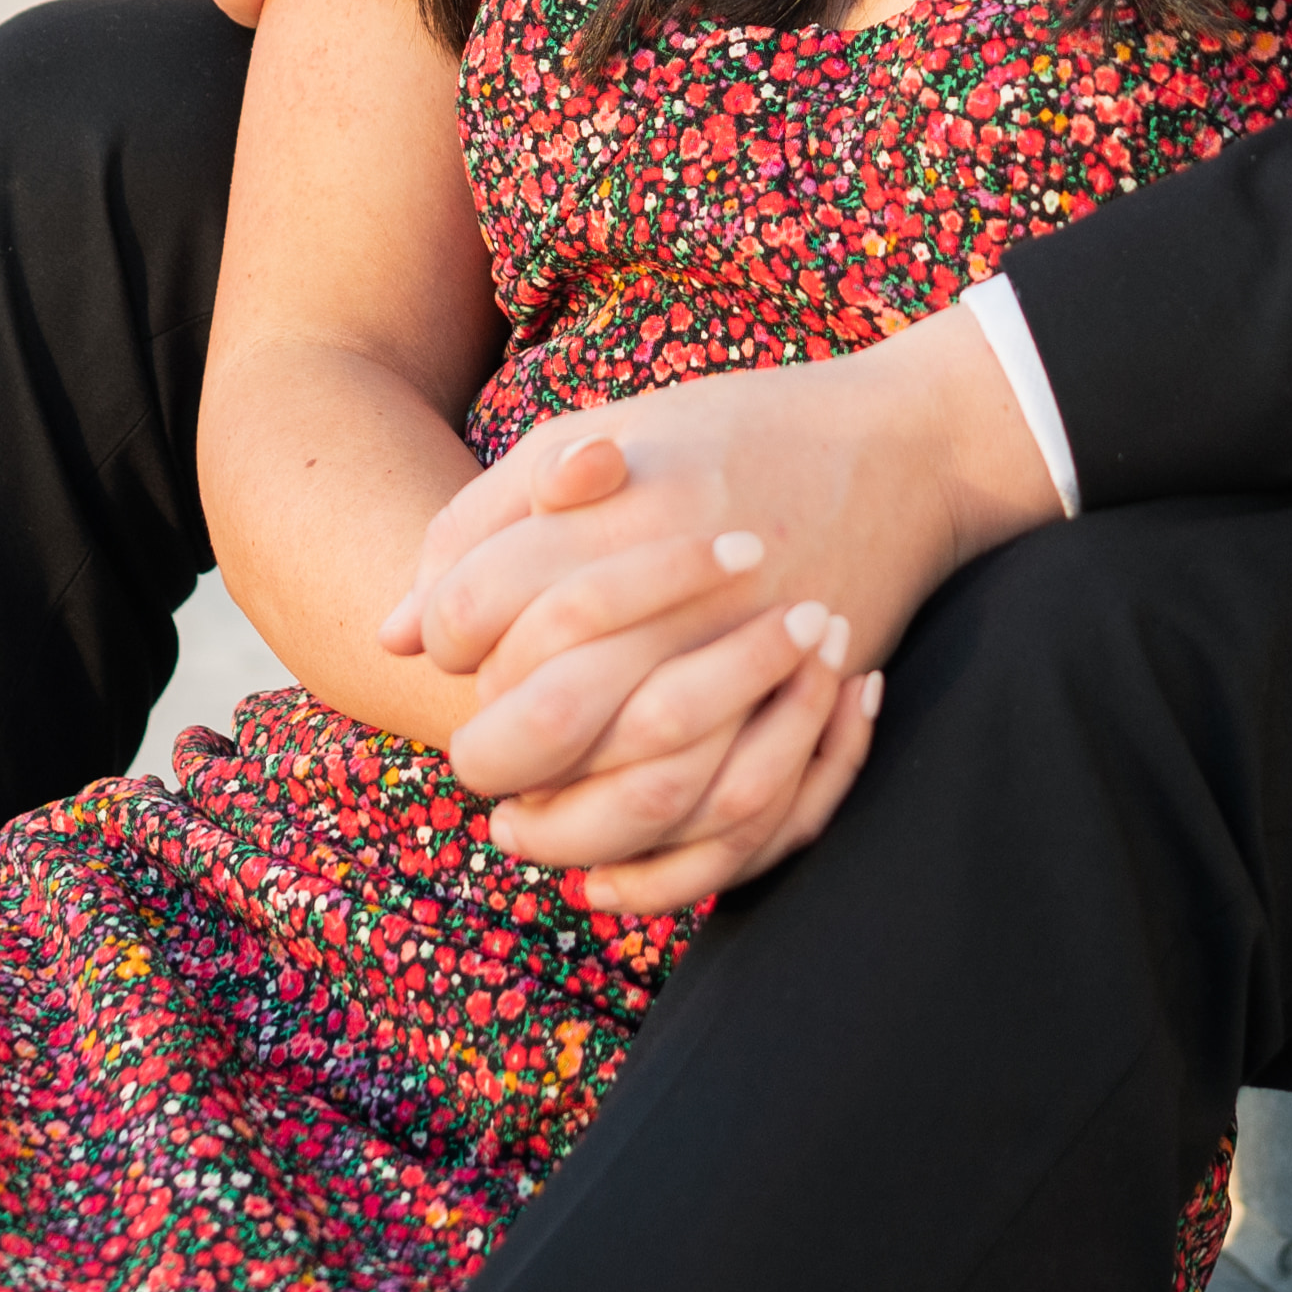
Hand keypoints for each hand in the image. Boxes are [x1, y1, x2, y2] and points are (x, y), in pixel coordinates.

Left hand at [394, 339, 1047, 835]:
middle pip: (546, 706)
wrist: (903, 445)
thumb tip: (388, 635)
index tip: (445, 649)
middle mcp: (680, 585)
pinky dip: (663, 853)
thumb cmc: (733, 431)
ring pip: (636, 777)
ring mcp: (750, 647)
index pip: (479, 606)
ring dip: (566, 821)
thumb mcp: (602, 433)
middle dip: (490, 751)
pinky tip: (608, 860)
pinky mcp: (807, 696)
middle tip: (473, 760)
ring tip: (521, 823)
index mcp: (618, 505)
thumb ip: (486, 521)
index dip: (442, 639)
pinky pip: (731, 810)